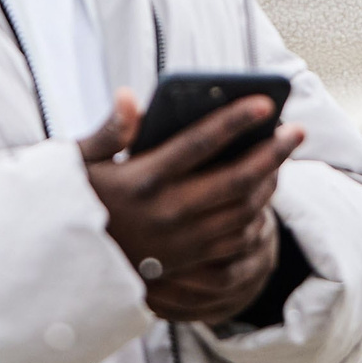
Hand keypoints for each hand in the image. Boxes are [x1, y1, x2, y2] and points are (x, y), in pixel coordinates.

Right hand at [77, 88, 303, 323]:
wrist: (65, 266)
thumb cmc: (74, 200)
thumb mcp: (77, 163)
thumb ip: (108, 130)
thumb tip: (129, 96)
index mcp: (141, 180)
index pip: (197, 145)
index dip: (234, 122)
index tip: (264, 101)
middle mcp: (165, 213)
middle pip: (235, 181)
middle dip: (272, 153)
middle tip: (296, 129)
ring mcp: (180, 244)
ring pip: (242, 212)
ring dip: (270, 183)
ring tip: (284, 156)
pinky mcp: (187, 264)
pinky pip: (235, 242)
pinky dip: (258, 216)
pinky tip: (266, 193)